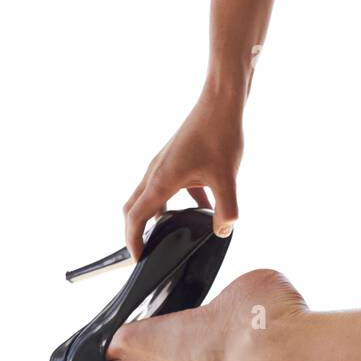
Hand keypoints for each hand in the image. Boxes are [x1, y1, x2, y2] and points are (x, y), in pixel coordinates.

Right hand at [123, 85, 243, 261]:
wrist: (221, 102)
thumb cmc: (220, 134)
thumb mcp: (227, 178)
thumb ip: (227, 210)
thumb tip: (223, 231)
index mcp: (161, 180)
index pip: (136, 217)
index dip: (133, 241)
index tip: (137, 258)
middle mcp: (156, 172)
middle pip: (134, 208)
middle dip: (136, 231)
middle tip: (145, 251)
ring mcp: (165, 164)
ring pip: (150, 196)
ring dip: (155, 216)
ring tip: (170, 234)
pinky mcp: (176, 158)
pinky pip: (170, 187)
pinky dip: (178, 202)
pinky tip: (203, 209)